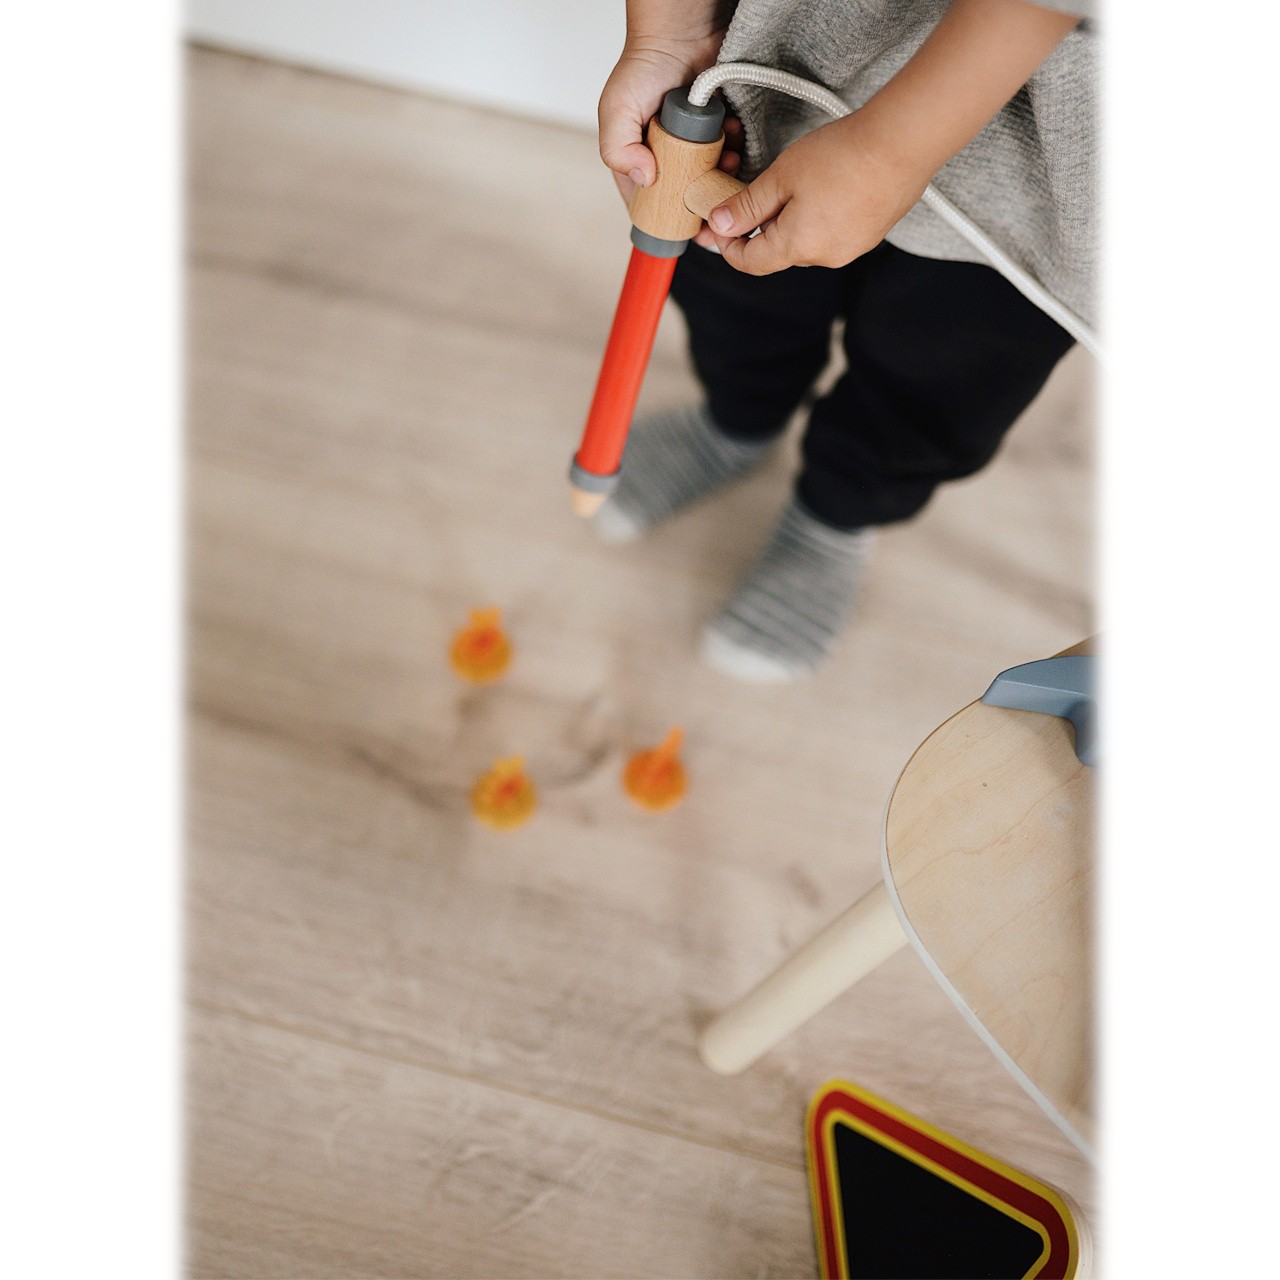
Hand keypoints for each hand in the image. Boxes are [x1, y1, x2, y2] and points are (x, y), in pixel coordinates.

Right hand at [598, 34, 740, 207]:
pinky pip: (732, 151)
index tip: (685, 227)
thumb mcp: (616, 110)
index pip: (650, 205)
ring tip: (727, 159)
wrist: (682, 32)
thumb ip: (618, 150)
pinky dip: (736, 148)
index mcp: (640, 161)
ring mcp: (695, 146)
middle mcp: (668, 158)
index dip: (666, 221)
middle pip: (686, 198)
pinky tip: (734, 138)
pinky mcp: (718, 131)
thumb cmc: (643, 67)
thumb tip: (645, 179)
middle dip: (701, 199)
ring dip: (723, 175)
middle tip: (712, 190)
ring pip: (712, 178)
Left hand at [699, 0, 1079, 273]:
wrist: (903, 143)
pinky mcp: (870, 234)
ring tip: (791, 185)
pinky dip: (818, 216)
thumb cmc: (842, 155)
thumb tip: (719, 225)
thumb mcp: (781, 176)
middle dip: (759, 229)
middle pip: (778, 252)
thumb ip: (747, 206)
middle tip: (748, 197)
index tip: (716, 229)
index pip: (750, 264)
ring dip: (791, 221)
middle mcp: (824, 258)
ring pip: (806, 241)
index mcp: (797, 248)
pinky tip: (824, 186)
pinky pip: (833, 231)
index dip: (728, 248)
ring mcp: (851, 248)